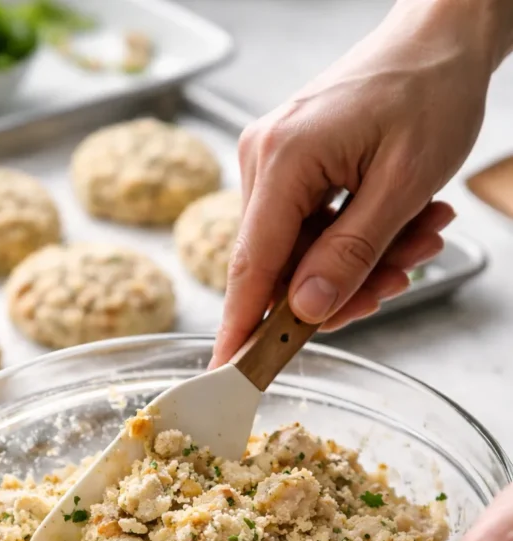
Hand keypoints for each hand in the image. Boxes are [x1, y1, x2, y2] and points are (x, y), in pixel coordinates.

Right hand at [212, 0, 503, 364]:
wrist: (441, 35)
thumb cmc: (429, 91)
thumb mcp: (402, 187)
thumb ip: (350, 255)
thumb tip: (307, 312)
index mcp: (283, 159)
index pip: (251, 266)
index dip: (240, 329)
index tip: (228, 375)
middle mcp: (264, 159)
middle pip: (282, 265)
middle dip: (342, 286)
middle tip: (401, 278)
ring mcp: (274, 162)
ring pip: (303, 252)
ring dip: (362, 261)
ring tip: (419, 236)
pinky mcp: (292, 165)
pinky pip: (313, 228)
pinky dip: (356, 238)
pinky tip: (402, 226)